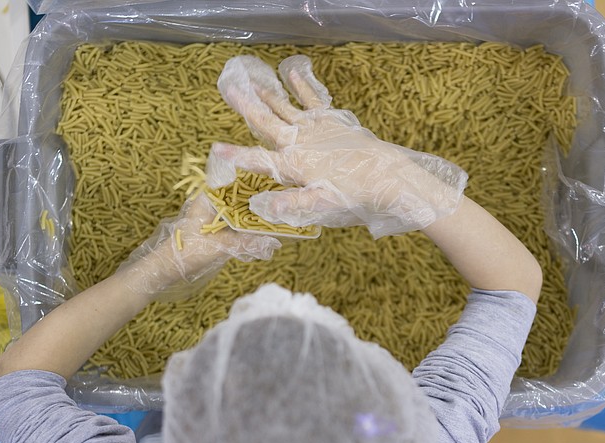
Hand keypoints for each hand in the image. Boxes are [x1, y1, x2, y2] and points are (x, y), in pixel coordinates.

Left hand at [117, 194, 280, 300]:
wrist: (166, 269)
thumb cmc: (187, 252)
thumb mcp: (221, 247)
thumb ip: (248, 243)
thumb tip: (275, 243)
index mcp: (208, 198)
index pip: (234, 180)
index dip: (255, 181)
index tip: (274, 183)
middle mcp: (211, 203)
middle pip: (240, 197)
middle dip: (258, 202)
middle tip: (280, 204)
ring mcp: (212, 215)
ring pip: (238, 211)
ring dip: (253, 216)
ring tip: (275, 217)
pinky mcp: (213, 228)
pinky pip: (234, 224)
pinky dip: (246, 227)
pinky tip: (260, 232)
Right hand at [205, 55, 468, 237]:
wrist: (387, 176)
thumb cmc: (353, 196)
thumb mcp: (320, 206)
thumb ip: (289, 204)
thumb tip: (258, 206)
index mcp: (293, 165)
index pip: (259, 161)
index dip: (237, 156)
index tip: (216, 150)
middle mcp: (299, 142)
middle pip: (266, 121)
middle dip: (246, 106)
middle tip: (229, 88)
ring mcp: (315, 127)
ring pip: (285, 107)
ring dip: (268, 95)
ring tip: (250, 82)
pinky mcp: (331, 120)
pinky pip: (312, 99)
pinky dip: (301, 86)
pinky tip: (291, 74)